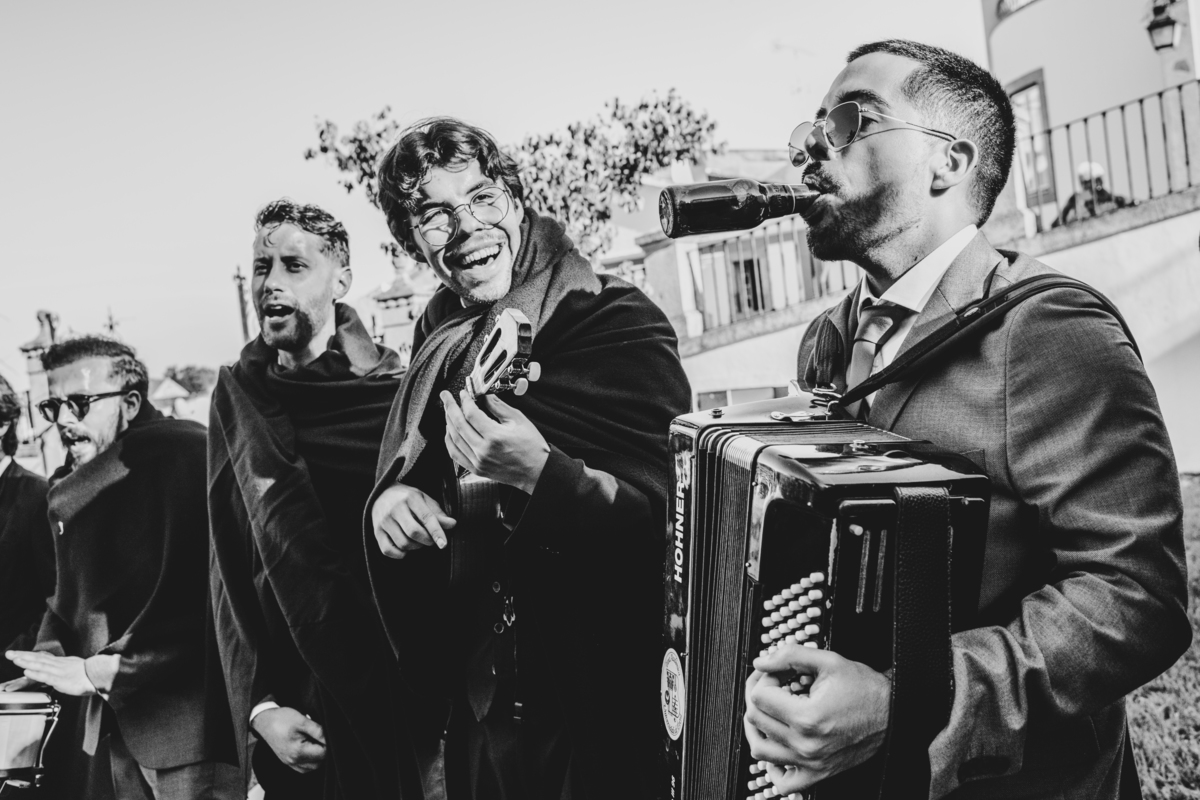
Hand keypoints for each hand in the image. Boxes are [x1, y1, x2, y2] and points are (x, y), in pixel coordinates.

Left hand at [5, 651, 96, 696]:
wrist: (103, 674)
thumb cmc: (93, 675)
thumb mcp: (78, 669)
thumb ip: (68, 670)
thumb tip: (62, 672)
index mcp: (63, 663)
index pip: (42, 658)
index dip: (29, 656)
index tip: (18, 654)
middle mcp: (59, 665)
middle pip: (38, 659)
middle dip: (22, 656)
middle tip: (9, 653)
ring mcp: (59, 671)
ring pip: (39, 665)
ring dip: (26, 662)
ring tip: (14, 659)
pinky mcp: (61, 679)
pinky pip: (46, 676)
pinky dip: (35, 673)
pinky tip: (27, 671)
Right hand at [252, 706, 326, 773]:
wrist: (264, 721)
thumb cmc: (282, 719)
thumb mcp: (302, 721)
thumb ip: (319, 731)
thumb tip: (332, 736)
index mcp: (298, 752)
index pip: (323, 753)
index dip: (330, 742)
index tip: (328, 732)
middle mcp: (294, 761)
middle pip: (320, 762)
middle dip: (325, 749)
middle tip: (322, 735)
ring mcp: (290, 763)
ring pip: (313, 766)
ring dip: (319, 755)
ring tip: (316, 740)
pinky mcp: (288, 762)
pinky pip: (305, 767)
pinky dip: (311, 760)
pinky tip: (311, 747)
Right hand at [371, 482, 455, 558]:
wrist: (381, 493)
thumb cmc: (407, 498)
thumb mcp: (424, 499)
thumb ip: (437, 513)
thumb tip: (452, 525)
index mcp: (410, 498)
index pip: (426, 517)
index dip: (436, 532)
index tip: (443, 544)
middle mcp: (395, 509)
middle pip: (414, 533)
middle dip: (427, 540)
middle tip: (431, 539)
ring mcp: (384, 521)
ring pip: (403, 543)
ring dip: (415, 547)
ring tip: (418, 541)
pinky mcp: (376, 532)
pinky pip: (388, 550)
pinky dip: (400, 554)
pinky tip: (405, 548)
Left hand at [442, 390, 549, 493]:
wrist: (537, 471)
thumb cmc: (532, 448)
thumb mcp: (519, 420)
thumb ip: (498, 406)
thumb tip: (485, 397)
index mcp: (495, 437)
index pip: (471, 414)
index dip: (465, 401)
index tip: (464, 394)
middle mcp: (483, 450)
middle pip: (458, 425)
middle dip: (450, 407)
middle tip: (446, 396)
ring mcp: (478, 461)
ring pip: (453, 439)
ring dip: (448, 422)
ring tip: (448, 411)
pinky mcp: (476, 469)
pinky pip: (455, 454)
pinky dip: (449, 441)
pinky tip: (450, 432)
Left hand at [743, 644, 889, 792]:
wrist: (893, 714)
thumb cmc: (865, 689)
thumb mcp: (829, 661)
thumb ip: (790, 656)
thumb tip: (760, 662)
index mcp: (806, 718)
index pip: (758, 697)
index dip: (764, 678)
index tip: (778, 674)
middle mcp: (805, 745)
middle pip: (755, 720)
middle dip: (759, 696)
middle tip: (774, 685)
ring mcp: (810, 763)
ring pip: (760, 750)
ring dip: (757, 728)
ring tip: (768, 712)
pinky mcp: (817, 774)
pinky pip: (782, 783)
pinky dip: (772, 767)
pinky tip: (778, 746)